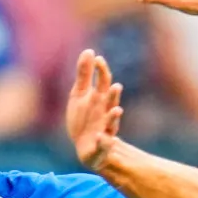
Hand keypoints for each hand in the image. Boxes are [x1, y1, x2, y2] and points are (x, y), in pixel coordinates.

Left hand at [66, 50, 123, 171]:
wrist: (86, 147)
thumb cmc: (84, 118)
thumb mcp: (80, 95)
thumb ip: (84, 75)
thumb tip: (89, 51)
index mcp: (100, 98)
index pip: (104, 82)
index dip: (102, 71)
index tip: (97, 59)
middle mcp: (106, 112)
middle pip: (111, 102)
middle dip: (113, 95)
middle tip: (115, 86)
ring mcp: (105, 129)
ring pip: (112, 123)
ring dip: (114, 117)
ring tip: (117, 111)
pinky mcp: (101, 146)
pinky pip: (104, 144)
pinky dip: (104, 141)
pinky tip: (101, 137)